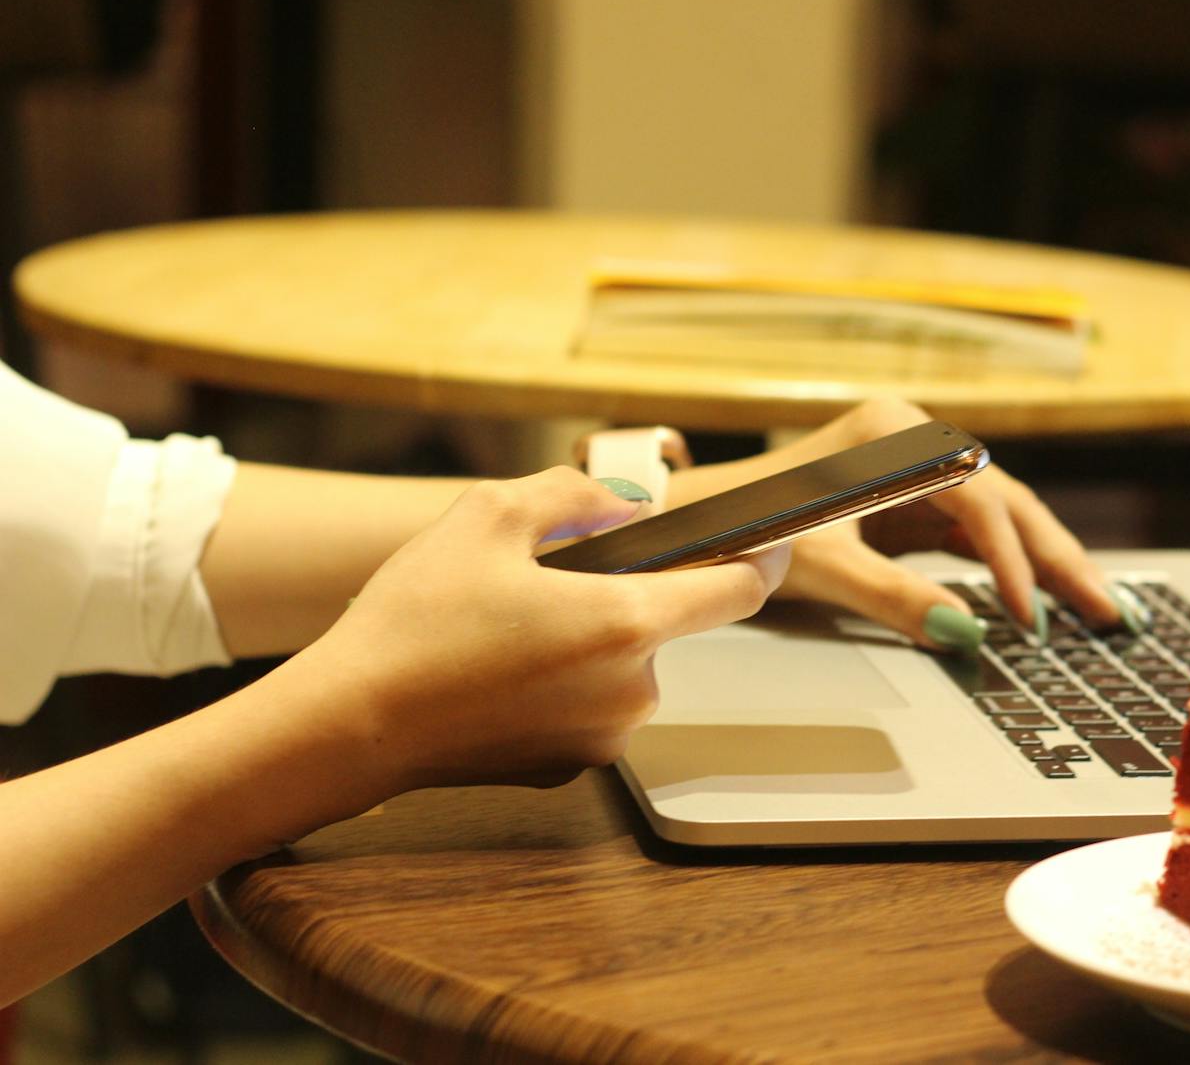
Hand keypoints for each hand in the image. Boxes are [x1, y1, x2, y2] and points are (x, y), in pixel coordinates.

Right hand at [272, 467, 788, 793]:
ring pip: (624, 666)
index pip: (739, 591)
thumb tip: (626, 505)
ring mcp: (602, 737)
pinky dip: (562, 681)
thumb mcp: (488, 515)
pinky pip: (588, 705)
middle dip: (627, 593)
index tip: (767, 539)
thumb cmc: (415, 620)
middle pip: (666, 625)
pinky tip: (499, 669)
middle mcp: (631, 691)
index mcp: (626, 623)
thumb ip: (576, 495)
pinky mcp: (567, 768)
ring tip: (509, 625)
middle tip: (551, 577)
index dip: (762, 559)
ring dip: (591, 639)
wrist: (349, 724)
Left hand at [665, 400, 1128, 651]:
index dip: (1011, 562)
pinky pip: (975, 533)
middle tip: (1112, 614)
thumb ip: (895, 598)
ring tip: (1099, 610)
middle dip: (1060, 560)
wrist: (698, 522)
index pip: (978, 499)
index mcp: (896, 434)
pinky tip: (1045, 602)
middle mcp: (916, 438)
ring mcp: (919, 466)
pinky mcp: (913, 498)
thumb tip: (968, 635)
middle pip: (1007, 501)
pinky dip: (1008, 568)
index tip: (1030, 619)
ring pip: (1001, 517)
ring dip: (1045, 565)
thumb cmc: (747, 530)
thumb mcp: (821, 566)